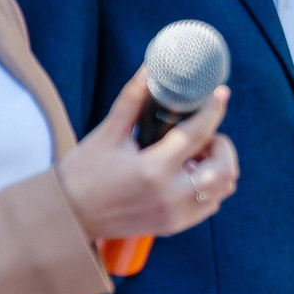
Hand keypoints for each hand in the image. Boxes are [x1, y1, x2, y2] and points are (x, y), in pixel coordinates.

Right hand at [55, 69, 238, 241]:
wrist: (69, 216)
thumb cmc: (84, 172)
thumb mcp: (107, 133)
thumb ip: (133, 100)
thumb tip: (150, 68)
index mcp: (153, 169)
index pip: (198, 134)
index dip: (213, 109)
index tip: (220, 94)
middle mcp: (170, 195)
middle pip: (224, 169)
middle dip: (222, 145)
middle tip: (206, 135)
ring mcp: (174, 214)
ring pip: (222, 189)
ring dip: (218, 166)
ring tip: (196, 154)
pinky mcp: (173, 225)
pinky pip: (209, 205)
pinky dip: (209, 186)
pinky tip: (188, 173)